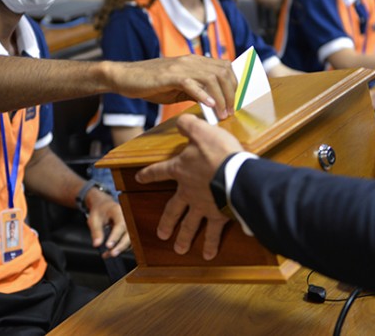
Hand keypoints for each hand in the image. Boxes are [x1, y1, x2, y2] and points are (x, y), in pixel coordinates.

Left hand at [86, 191, 129, 257]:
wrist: (103, 206)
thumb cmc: (99, 211)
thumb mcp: (93, 219)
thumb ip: (96, 231)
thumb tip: (97, 244)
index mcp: (118, 211)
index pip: (120, 224)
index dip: (115, 236)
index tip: (108, 246)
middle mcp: (126, 217)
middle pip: (129, 233)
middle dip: (121, 245)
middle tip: (111, 253)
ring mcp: (129, 224)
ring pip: (130, 239)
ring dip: (121, 248)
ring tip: (108, 254)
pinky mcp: (128, 231)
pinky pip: (128, 241)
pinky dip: (121, 248)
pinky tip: (111, 252)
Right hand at [109, 55, 236, 119]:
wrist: (125, 76)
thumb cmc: (151, 84)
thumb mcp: (178, 88)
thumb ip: (196, 91)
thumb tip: (214, 103)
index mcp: (195, 62)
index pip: (225, 67)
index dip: (237, 83)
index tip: (240, 101)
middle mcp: (191, 60)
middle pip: (223, 72)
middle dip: (232, 93)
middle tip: (232, 111)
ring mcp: (180, 67)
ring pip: (211, 78)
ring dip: (221, 97)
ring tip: (222, 114)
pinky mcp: (169, 76)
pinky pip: (190, 83)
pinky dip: (202, 94)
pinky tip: (209, 106)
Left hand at [135, 114, 243, 259]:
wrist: (235, 175)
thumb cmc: (218, 152)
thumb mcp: (201, 131)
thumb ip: (189, 125)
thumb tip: (182, 121)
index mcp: (181, 171)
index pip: (159, 171)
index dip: (149, 174)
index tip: (139, 178)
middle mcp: (188, 192)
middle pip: (173, 209)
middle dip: (167, 221)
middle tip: (161, 234)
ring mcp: (202, 207)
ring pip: (190, 225)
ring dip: (183, 237)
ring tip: (178, 249)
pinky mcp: (218, 216)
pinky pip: (213, 233)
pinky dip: (210, 244)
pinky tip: (208, 255)